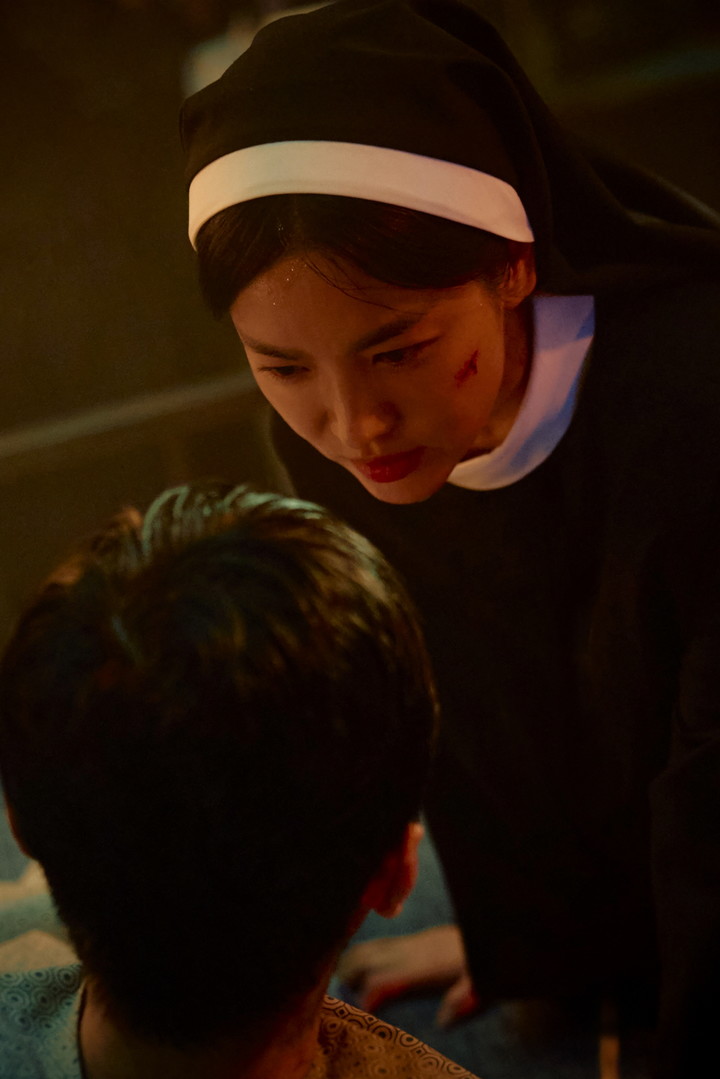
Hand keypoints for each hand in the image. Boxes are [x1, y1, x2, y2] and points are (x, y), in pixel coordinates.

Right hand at [336, 924, 484, 1024]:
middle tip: (342, 1003)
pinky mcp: (411, 940)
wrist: (487, 934)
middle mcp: (411, 952)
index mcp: (426, 967)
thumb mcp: (481, 985)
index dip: (368, 997)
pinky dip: (360, 958)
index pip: (385, 980)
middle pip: (365, 959)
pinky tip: (357, 973)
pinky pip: (377, 946)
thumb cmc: (484, 967)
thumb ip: (463, 1001)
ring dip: (349, 967)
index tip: (362, 1012)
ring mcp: (409, 943)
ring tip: (345, 990)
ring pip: (367, 949)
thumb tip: (442, 1022)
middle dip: (347, 979)